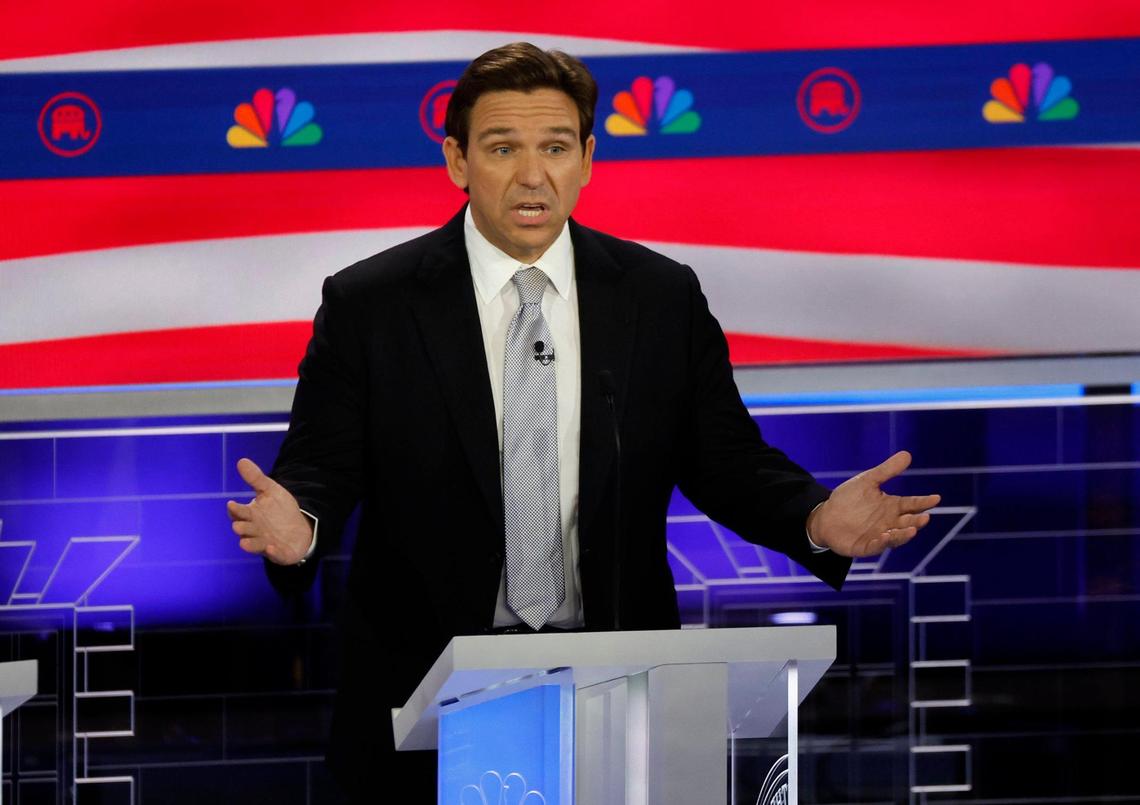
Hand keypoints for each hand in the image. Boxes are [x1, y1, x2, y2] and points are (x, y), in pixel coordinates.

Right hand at [226, 458, 313, 564]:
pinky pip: (275, 555)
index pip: (238, 512)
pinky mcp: (279, 553)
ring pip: (254, 545)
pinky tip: (272, 548)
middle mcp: (254, 531)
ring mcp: (265, 543)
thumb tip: (241, 460)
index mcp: (250, 515)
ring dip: (250, 544)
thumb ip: (256, 478)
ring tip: (244, 543)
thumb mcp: (271, 491)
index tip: (232, 504)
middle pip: (244, 530)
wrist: (299, 527)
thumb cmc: (279, 510)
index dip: (235, 510)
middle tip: (238, 526)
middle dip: (241, 528)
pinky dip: (273, 553)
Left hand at [807, 451, 939, 557]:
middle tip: (925, 517)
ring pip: (897, 537)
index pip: (912, 504)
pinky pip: (876, 546)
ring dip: (904, 534)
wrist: (825, 516)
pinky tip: (885, 536)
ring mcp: (879, 535)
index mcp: (892, 506)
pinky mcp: (866, 546)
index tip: (936, 498)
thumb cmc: (849, 499)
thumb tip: (907, 454)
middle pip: (908, 522)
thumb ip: (887, 471)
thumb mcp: (867, 481)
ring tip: (911, 530)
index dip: (924, 502)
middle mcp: (889, 522)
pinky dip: (882, 543)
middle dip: (917, 521)